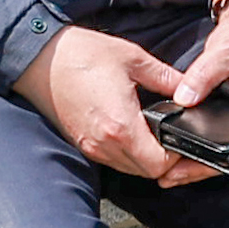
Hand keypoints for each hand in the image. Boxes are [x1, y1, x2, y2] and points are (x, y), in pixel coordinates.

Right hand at [21, 23, 197, 183]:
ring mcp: (90, 146)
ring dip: (143, 158)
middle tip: (170, 137)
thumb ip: (166, 78)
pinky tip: (128, 131)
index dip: (176, 156)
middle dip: (163, 160)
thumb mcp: (133, 58)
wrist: (38, 57)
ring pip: (128, 169)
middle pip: (146, 173)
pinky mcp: (79, 143)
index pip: (159, 165)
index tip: (179, 137)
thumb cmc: (81, 54)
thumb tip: (189, 89)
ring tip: (151, 133)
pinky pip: (110, 159)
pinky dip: (125, 153)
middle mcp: (104, 143)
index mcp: (121, 125)